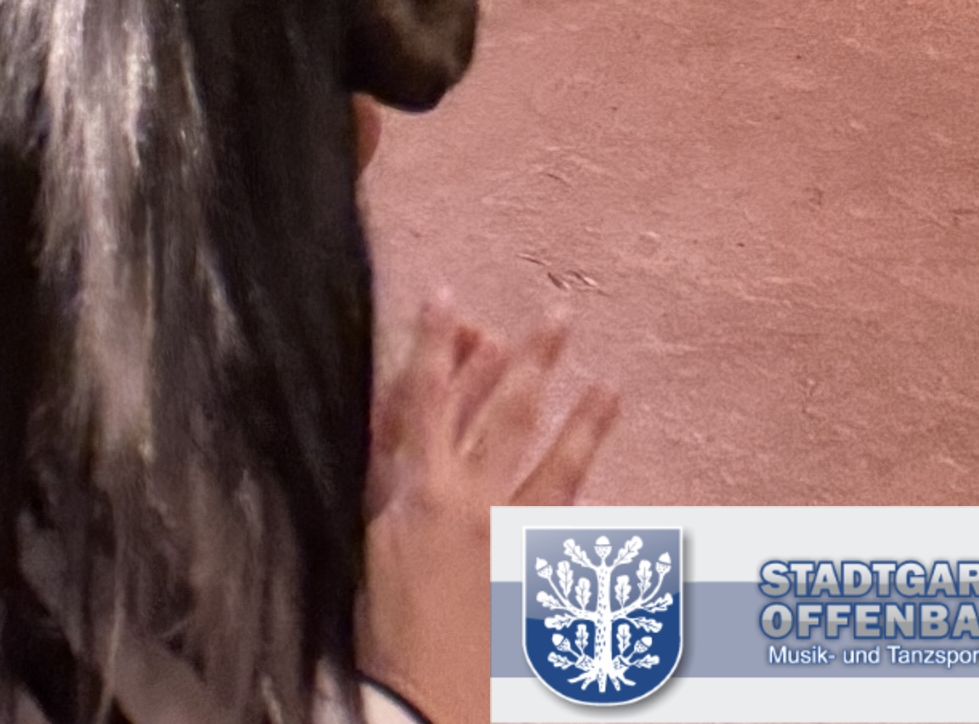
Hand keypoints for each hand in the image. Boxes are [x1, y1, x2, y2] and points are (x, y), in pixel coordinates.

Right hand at [363, 295, 618, 723]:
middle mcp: (470, 505)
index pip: (425, 398)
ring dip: (582, 422)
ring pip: (553, 465)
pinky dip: (584, 503)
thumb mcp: (367, 535)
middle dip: (530, 362)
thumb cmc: (384, 623)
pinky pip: (567, 530)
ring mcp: (513, 542)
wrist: (424, 701)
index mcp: (417, 492)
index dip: (434, 343)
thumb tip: (392, 419)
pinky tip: (606, 484)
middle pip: (503, 417)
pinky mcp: (540, 578)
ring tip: (610, 386)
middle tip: (560, 313)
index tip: (448, 295)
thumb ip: (383, 475)